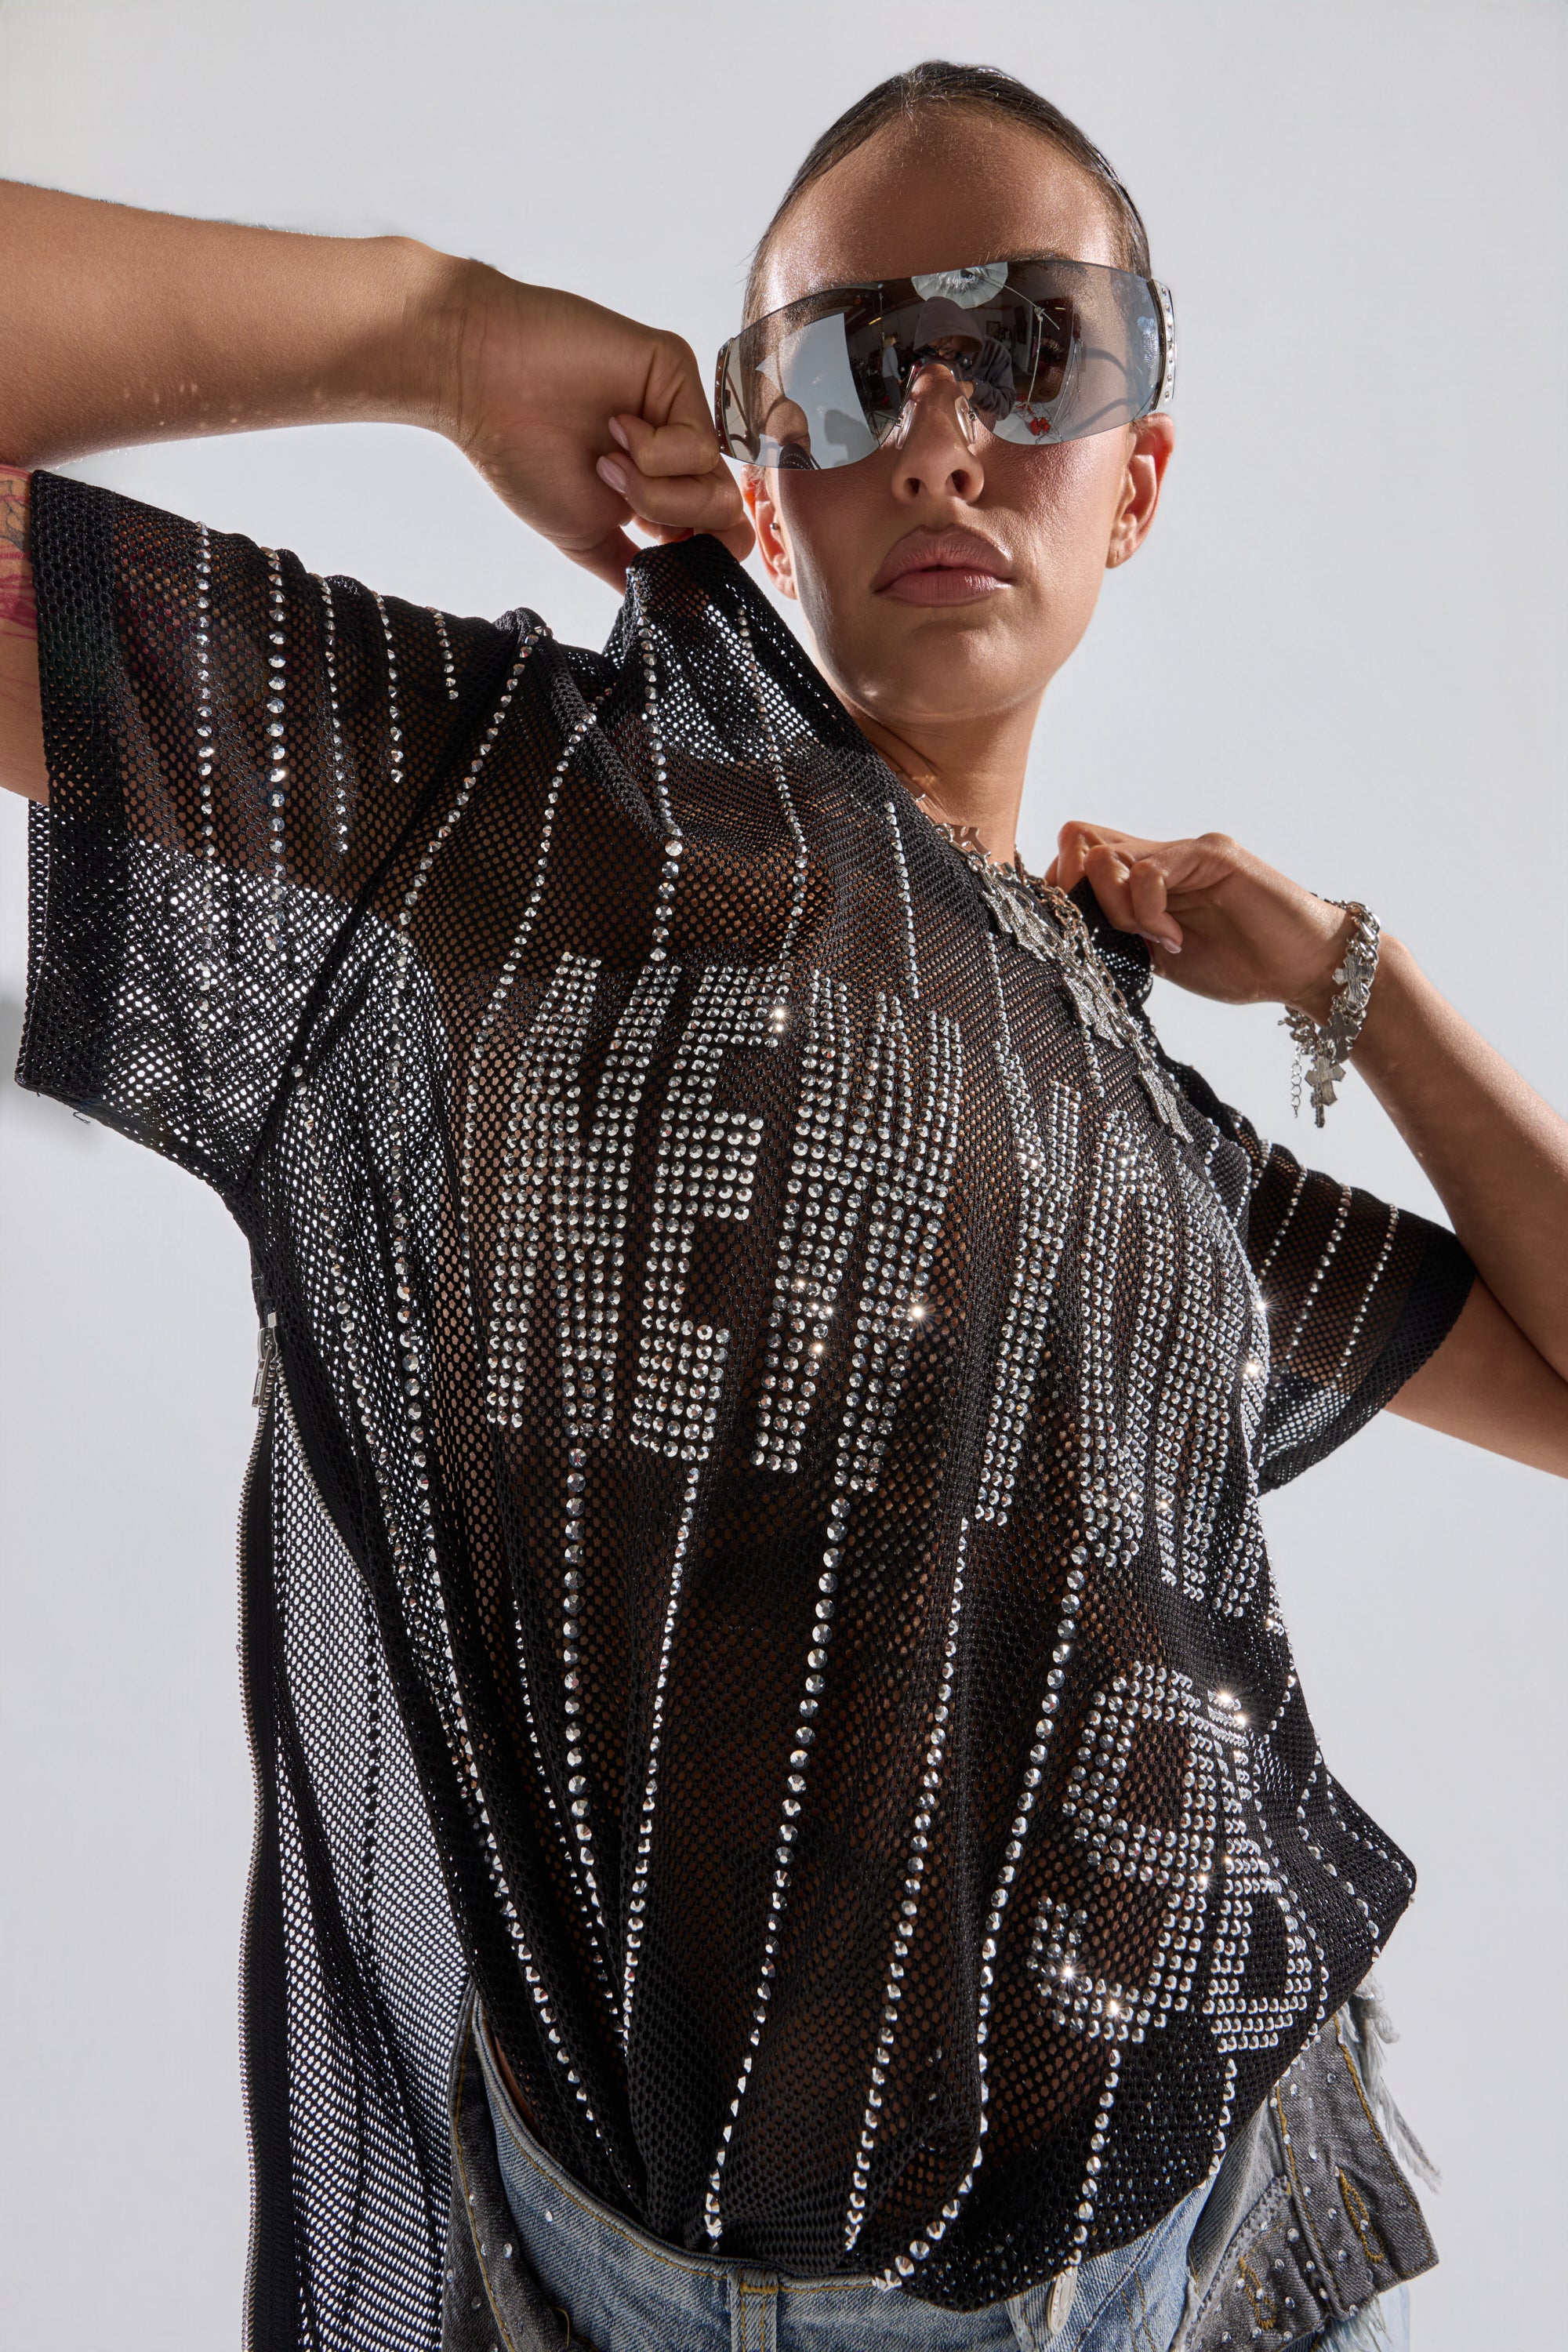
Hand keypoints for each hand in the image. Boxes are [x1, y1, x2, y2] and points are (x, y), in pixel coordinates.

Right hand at [440, 266, 750, 588]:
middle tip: (618, 498)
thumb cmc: (522, 456)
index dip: (702, 556)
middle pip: (723, 514)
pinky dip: (654, 453)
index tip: (660, 554)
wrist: (482, 386)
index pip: (715, 534)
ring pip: (717, 485)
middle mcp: (674, 452)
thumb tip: (673, 613)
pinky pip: (701, 443)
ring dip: (655, 491)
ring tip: (605, 463)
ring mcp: (678, 412)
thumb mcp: (585, 536)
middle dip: (672, 520)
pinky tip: (614, 426)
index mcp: (656, 491)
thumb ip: (631, 571)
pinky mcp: (678, 373)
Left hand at [1047, 823, 1353, 1019]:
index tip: (1080, 936)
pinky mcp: (1212, 855)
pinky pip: (1149, 870)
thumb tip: (1067, 935)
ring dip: (1116, 907)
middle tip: (1112, 932)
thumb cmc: (1238, 966)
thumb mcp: (1158, 959)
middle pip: (1077, 841)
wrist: (1303, 969)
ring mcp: (1184, 851)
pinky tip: (1173, 940)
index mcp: (1142, 878)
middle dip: (1077, 892)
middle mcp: (1158, 855)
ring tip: (1156, 940)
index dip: (1060, 891)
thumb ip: (1119, 937)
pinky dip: (1148, 911)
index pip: (1074, 855)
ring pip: (1105, 854)